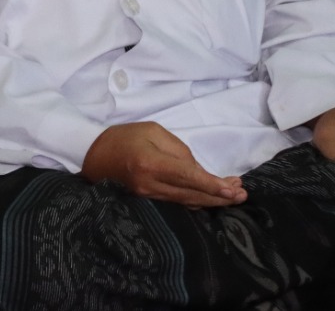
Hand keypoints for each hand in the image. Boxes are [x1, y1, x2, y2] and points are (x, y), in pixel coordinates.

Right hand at [82, 122, 246, 208]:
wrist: (92, 154)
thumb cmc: (123, 136)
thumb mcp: (152, 131)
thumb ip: (179, 151)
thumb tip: (199, 172)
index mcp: (151, 163)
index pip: (189, 178)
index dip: (213, 185)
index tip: (234, 189)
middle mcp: (150, 185)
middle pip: (192, 195)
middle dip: (219, 196)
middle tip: (242, 195)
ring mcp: (148, 197)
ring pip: (187, 202)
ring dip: (211, 200)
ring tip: (232, 196)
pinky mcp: (147, 201)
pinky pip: (177, 204)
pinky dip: (196, 202)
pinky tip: (209, 198)